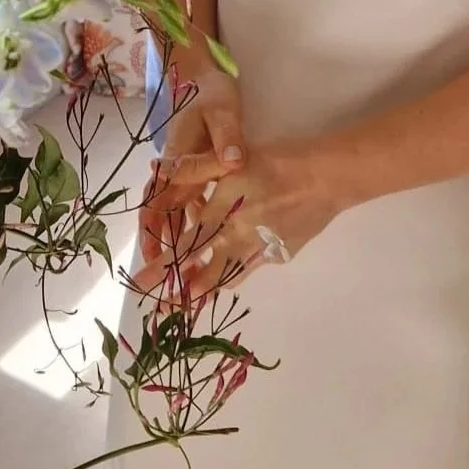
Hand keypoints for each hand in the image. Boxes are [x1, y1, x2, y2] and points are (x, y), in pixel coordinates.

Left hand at [139, 139, 344, 298]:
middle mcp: (237, 232)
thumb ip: (195, 169)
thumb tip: (159, 171)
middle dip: (177, 289)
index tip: (142, 282)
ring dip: (203, 290)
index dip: (163, 264)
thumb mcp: (232, 161)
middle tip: (157, 307)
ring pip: (225, 275)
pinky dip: (232, 275)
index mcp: (222, 208)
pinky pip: (248, 268)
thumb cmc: (278, 162)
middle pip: (202, 267)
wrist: (326, 178)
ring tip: (183, 304)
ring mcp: (258, 248)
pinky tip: (221, 281)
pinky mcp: (277, 254)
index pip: (186, 242)